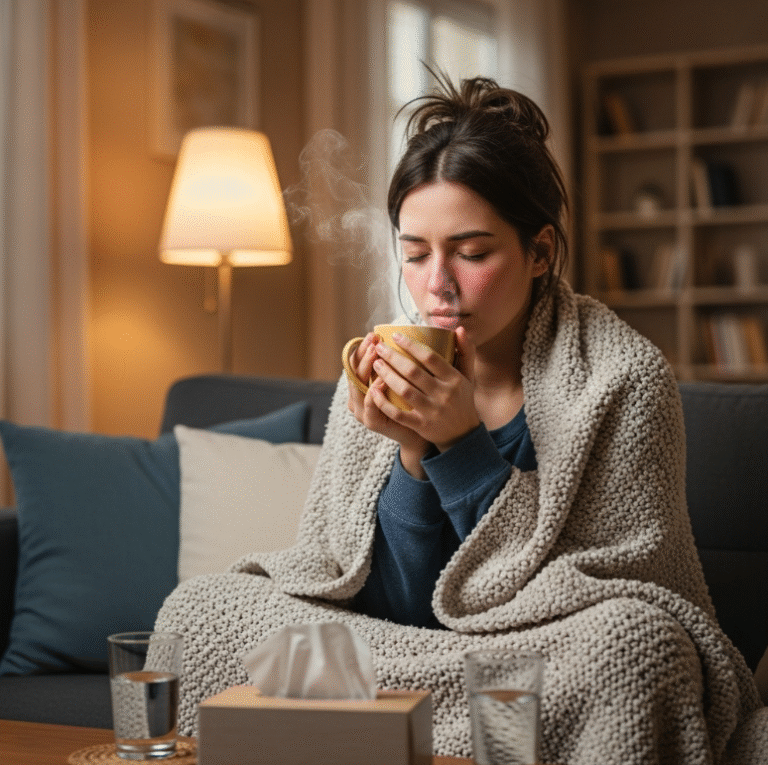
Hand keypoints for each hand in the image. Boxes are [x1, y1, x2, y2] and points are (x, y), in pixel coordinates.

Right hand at [347, 334, 431, 467]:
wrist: (416, 434)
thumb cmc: (411, 404)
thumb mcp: (402, 380)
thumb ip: (397, 362)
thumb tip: (401, 335)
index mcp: (361, 385)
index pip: (355, 362)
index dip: (362, 348)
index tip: (374, 334)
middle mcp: (356, 397)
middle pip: (354, 371)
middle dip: (364, 355)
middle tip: (374, 341)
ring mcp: (362, 410)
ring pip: (359, 386)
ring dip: (367, 369)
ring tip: (377, 354)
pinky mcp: (371, 422)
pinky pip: (371, 407)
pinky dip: (375, 393)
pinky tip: (382, 381)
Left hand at [369, 327, 479, 452]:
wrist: (463, 435)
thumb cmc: (461, 400)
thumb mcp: (467, 376)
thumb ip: (465, 352)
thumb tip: (460, 328)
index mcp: (454, 379)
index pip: (430, 357)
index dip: (411, 345)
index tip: (395, 335)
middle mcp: (443, 394)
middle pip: (413, 372)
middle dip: (393, 357)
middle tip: (379, 347)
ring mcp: (431, 411)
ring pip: (404, 390)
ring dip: (386, 375)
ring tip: (375, 364)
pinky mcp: (421, 426)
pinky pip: (398, 414)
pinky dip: (384, 403)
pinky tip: (373, 391)